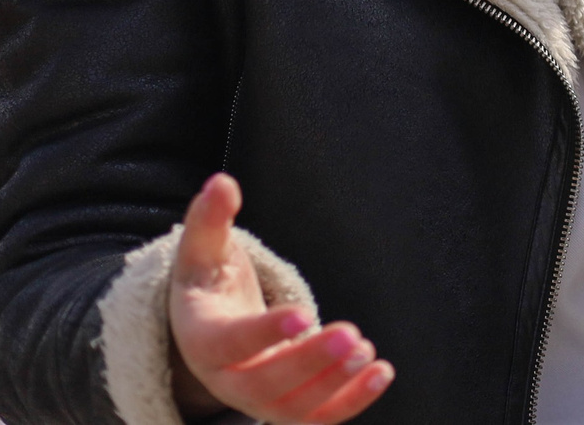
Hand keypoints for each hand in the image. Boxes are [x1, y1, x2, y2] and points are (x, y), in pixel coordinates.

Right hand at [167, 173, 393, 422]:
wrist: (205, 333)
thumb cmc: (207, 286)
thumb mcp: (201, 253)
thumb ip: (210, 219)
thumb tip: (222, 182)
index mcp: (204, 339)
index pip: (231, 344)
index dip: (264, 334)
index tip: (302, 315)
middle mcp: (227, 379)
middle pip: (265, 385)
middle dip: (310, 363)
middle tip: (351, 335)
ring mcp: (258, 400)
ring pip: (293, 409)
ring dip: (334, 386)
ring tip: (366, 350)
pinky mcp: (287, 407)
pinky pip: (317, 418)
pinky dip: (350, 402)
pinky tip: (382, 372)